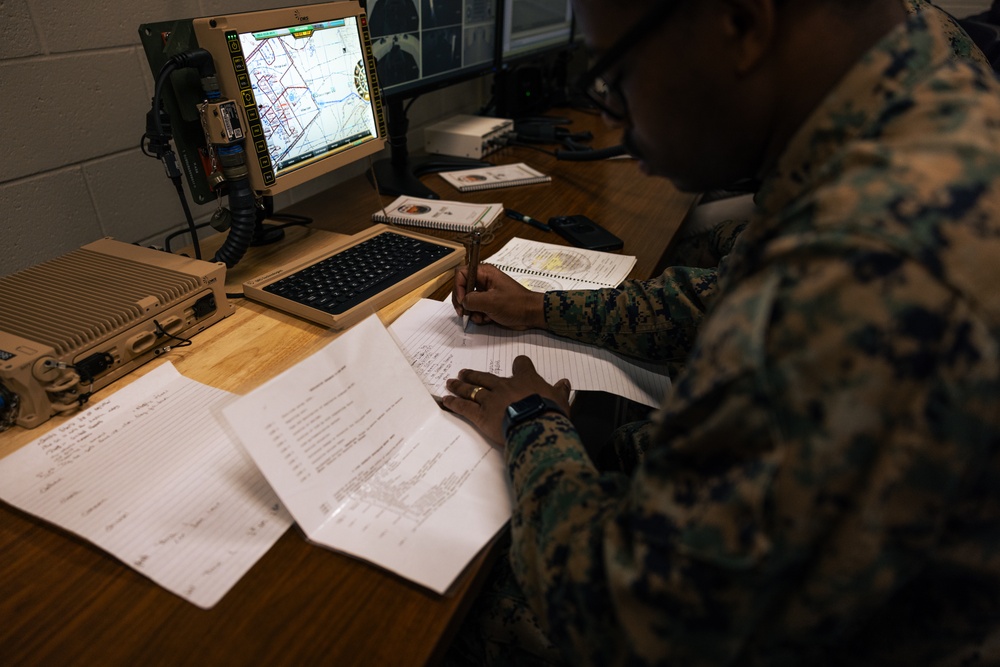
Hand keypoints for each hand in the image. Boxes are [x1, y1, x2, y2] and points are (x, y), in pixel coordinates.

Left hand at [442, 356, 570, 445]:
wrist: (535, 423)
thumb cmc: (550, 411)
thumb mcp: (560, 400)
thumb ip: (560, 390)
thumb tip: (565, 382)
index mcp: (525, 379)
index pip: (521, 364)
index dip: (520, 365)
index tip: (518, 365)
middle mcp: (504, 385)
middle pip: (486, 376)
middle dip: (474, 374)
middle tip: (463, 372)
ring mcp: (490, 399)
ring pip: (472, 389)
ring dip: (460, 386)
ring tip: (451, 382)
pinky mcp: (481, 415)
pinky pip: (464, 407)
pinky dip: (454, 403)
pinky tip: (446, 400)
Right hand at [452, 264, 546, 329]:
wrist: (531, 315)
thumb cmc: (517, 304)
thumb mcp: (491, 301)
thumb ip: (472, 300)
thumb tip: (463, 303)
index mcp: (485, 273)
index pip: (461, 274)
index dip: (458, 287)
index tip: (461, 301)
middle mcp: (483, 281)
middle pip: (462, 289)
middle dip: (463, 303)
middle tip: (465, 313)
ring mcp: (486, 293)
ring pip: (468, 301)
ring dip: (472, 312)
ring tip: (482, 317)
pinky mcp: (488, 303)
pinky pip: (476, 309)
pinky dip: (479, 316)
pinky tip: (488, 319)